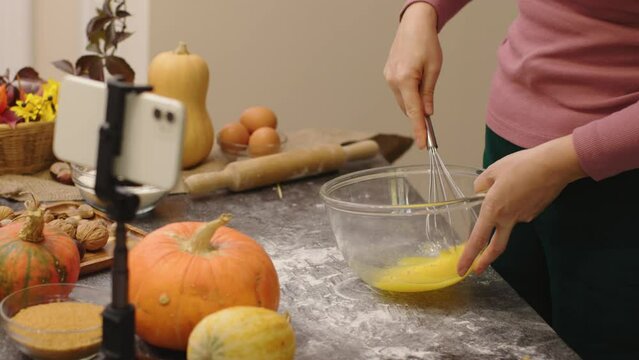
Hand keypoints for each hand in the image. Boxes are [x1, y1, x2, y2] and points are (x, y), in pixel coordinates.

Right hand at [384, 3, 441, 148]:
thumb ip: (428, 93)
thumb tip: (427, 112)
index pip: (413, 111)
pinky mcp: (387, 75)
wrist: (414, 25)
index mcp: (405, 79)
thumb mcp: (434, 69)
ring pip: (402, 100)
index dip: (418, 129)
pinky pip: (399, 92)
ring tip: (424, 88)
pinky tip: (415, 84)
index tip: (422, 144)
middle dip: (418, 116)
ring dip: (413, 103)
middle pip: (407, 107)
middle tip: (430, 127)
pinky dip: (407, 94)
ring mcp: (388, 78)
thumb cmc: (426, 42)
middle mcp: (393, 80)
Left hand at [457, 135, 586, 275]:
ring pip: (508, 220)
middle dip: (485, 260)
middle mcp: (508, 218)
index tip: (462, 270)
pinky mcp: (535, 213)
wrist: (553, 165)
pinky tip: (522, 187)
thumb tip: (480, 192)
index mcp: (493, 209)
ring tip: (512, 183)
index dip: (468, 257)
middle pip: (496, 247)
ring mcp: (524, 217)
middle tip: (476, 269)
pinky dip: (516, 203)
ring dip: (505, 210)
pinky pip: (520, 211)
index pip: (477, 239)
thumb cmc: (522, 165)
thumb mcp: (493, 171)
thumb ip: (481, 185)